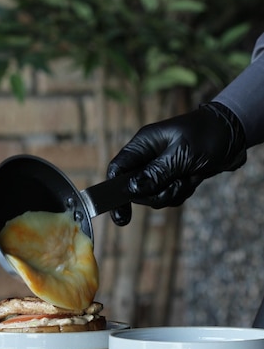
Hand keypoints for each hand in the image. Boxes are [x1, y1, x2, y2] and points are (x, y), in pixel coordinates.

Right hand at [107, 102, 246, 225]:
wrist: (234, 134)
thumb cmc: (207, 136)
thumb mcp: (181, 154)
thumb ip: (155, 173)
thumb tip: (132, 191)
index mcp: (143, 144)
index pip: (117, 169)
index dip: (114, 191)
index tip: (120, 214)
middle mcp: (147, 157)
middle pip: (135, 189)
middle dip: (156, 193)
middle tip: (175, 185)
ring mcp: (160, 169)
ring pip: (153, 196)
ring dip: (172, 193)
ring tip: (189, 178)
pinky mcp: (172, 178)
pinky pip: (168, 196)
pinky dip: (181, 193)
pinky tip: (194, 179)